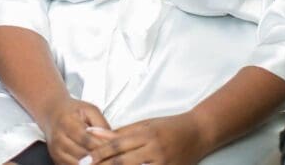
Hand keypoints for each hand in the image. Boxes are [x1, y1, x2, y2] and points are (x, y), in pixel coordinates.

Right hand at [39, 97, 113, 164]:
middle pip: (83, 156)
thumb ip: (101, 124)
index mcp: (66, 122)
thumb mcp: (90, 110)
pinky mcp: (56, 160)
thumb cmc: (73, 110)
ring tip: (106, 160)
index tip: (115, 148)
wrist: (51, 113)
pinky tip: (95, 162)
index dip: (102, 146)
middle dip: (100, 158)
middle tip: (112, 157)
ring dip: (93, 163)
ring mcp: (56, 151)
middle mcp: (58, 139)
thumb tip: (113, 140)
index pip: (87, 140)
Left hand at [88, 114, 208, 164]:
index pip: (117, 145)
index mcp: (146, 134)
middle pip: (122, 161)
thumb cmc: (169, 126)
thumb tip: (94, 134)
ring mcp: (163, 163)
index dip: (99, 153)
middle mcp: (154, 149)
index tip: (85, 160)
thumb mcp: (145, 124)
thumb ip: (121, 132)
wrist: (199, 132)